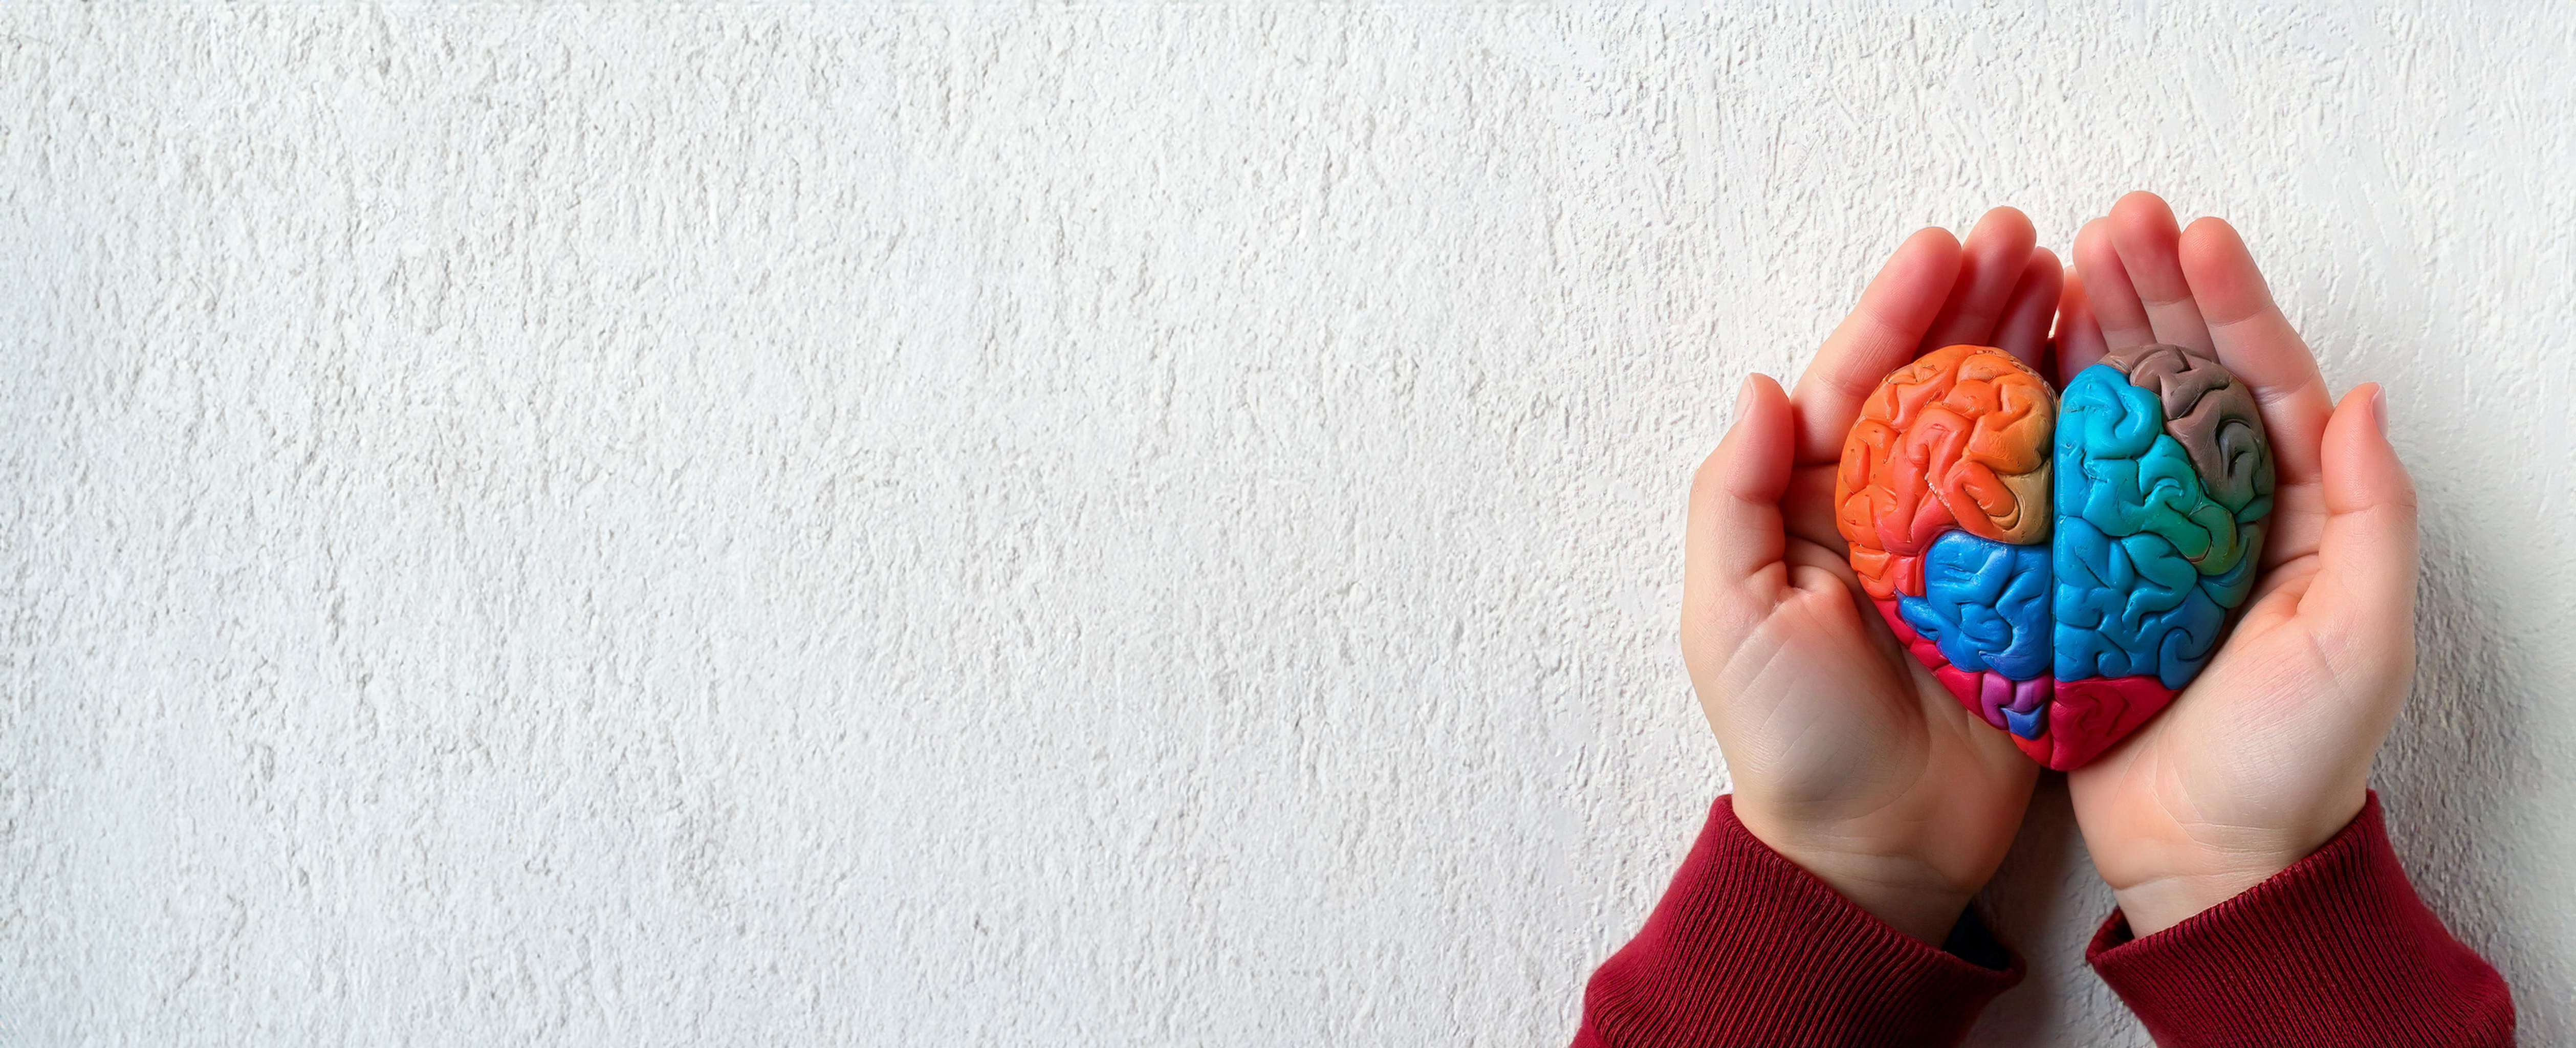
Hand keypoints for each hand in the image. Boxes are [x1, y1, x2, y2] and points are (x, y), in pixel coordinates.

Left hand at [1684, 209, 2058, 942]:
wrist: (1871, 850)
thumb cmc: (1786, 739)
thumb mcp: (1728, 617)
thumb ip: (1734, 498)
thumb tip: (1760, 386)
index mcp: (1815, 507)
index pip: (1857, 383)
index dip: (1899, 311)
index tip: (1945, 244)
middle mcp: (1893, 514)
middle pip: (1939, 385)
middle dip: (1978, 304)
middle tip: (2030, 234)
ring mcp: (1968, 551)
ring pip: (2006, 423)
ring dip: (2038, 346)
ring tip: (2079, 272)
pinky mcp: (2031, 595)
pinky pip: (2062, 498)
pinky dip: (2087, 433)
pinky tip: (2118, 373)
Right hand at [2061, 192, 2419, 935]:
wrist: (2207, 858)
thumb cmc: (2296, 758)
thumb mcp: (2363, 636)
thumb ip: (2372, 515)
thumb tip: (2358, 398)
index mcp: (2291, 514)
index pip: (2261, 382)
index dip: (2228, 303)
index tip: (2192, 231)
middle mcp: (2212, 514)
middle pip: (2180, 377)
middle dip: (2148, 289)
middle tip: (2111, 217)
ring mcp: (2138, 543)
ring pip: (2111, 412)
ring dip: (2088, 330)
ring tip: (2056, 257)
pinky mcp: (2074, 581)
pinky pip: (2052, 480)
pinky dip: (2032, 415)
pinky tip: (2008, 361)